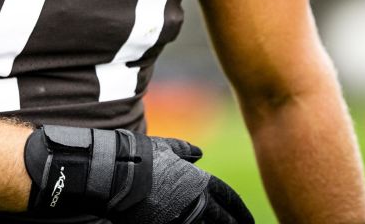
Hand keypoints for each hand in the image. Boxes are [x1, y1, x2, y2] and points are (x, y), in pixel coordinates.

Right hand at [23, 125, 252, 223]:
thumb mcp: (166, 147)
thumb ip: (185, 151)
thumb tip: (199, 154)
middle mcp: (197, 204)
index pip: (229, 199)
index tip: (247, 219)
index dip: (239, 210)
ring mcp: (182, 220)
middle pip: (223, 221)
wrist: (117, 175)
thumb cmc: (142, 156)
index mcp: (201, 182)